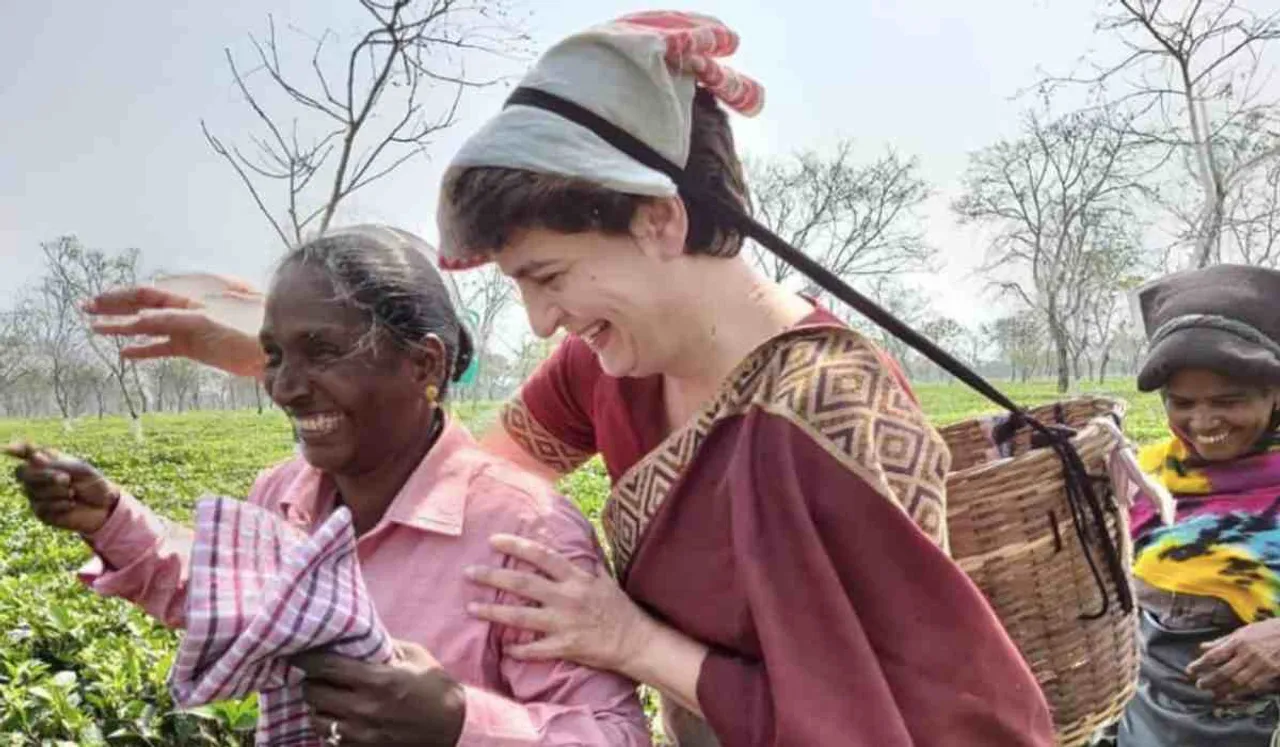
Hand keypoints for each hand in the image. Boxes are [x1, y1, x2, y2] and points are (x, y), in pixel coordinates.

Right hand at [5, 442, 120, 534]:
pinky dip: (60, 504)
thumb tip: (32, 456)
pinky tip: (71, 504)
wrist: (105, 505)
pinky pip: (41, 507)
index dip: (17, 450)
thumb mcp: (78, 469)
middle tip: (66, 479)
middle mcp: (36, 478)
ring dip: (57, 492)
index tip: (9, 449)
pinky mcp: (41, 513)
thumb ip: (56, 464)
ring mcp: (36, 496)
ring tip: (73, 492)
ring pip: (33, 491)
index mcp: (46, 463)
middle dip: (45, 476)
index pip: (25, 453)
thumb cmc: (92, 483)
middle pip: (22, 473)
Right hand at [82, 276, 265, 377]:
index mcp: (188, 297)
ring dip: (124, 328)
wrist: (273, 351)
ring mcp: (189, 328)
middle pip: (143, 307)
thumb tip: (139, 318)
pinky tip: (125, 353)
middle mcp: (185, 309)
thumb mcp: (206, 323)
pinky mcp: (196, 347)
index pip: (146, 294)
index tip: (94, 303)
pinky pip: (164, 347)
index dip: (119, 298)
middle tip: (85, 311)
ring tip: (97, 331)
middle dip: (114, 309)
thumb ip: (173, 320)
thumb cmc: (245, 330)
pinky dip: (145, 349)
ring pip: (149, 327)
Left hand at [294, 640, 464, 745]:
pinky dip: (330, 727)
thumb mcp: (416, 658)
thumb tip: (361, 635)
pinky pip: (331, 739)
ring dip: (317, 707)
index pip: (327, 667)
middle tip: (314, 675)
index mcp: (378, 680)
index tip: (299, 652)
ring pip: (317, 720)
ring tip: (325, 697)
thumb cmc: (437, 688)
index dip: (307, 658)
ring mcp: (362, 734)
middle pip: (314, 694)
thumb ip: (386, 646)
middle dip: (311, 682)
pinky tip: (338, 717)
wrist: (455, 729)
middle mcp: (365, 708)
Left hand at [464, 534, 657, 673]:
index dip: (516, 546)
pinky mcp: (565, 646)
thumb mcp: (604, 578)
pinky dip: (518, 650)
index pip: (542, 556)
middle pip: (523, 584)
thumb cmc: (619, 608)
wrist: (635, 640)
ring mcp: (564, 623)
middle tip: (469, 573)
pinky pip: (535, 649)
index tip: (493, 540)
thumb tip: (580, 538)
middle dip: (493, 577)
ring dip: (493, 613)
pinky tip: (504, 648)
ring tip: (471, 608)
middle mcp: (567, 597)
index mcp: (576, 577)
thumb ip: (587, 560)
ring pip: (521, 617)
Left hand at [1187, 618, 1279, 699]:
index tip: (1190, 670)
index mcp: (1237, 641)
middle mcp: (1247, 653)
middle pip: (1224, 671)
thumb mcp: (1242, 631)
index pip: (1214, 655)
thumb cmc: (1265, 630)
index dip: (1201, 664)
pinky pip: (1254, 685)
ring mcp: (1260, 664)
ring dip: (1223, 689)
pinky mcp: (1271, 672)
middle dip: (1210, 680)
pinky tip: (1231, 696)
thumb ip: (1221, 641)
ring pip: (1238, 680)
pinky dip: (1241, 692)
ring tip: (1213, 693)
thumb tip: (1202, 647)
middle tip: (1199, 685)